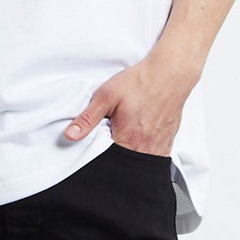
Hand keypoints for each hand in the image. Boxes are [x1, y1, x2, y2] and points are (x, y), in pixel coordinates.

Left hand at [61, 50, 199, 155]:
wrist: (169, 74)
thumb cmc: (140, 82)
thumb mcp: (106, 95)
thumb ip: (87, 118)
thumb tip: (70, 136)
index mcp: (127, 139)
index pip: (107, 162)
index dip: (98, 157)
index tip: (97, 146)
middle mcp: (145, 148)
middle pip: (124, 165)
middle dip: (114, 158)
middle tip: (112, 138)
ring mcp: (158, 147)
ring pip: (139, 164)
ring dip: (130, 157)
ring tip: (126, 138)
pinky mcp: (167, 143)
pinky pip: (154, 159)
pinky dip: (144, 155)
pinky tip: (139, 142)